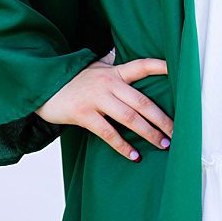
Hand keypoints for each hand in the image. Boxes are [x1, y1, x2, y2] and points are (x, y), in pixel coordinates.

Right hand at [36, 49, 172, 162]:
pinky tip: (134, 156)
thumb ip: (114, 67)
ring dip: (149, 133)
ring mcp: (96, 99)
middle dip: (163, 119)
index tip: (180, 71)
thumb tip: (132, 63)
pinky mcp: (83, 114)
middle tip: (179, 131)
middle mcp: (108, 84)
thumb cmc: (74, 78)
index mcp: (114, 72)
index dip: (161, 66)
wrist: (41, 85)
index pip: (142, 66)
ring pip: (130, 118)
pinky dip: (123, 146)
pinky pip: (108, 133)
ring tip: (164, 144)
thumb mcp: (96, 68)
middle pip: (143, 102)